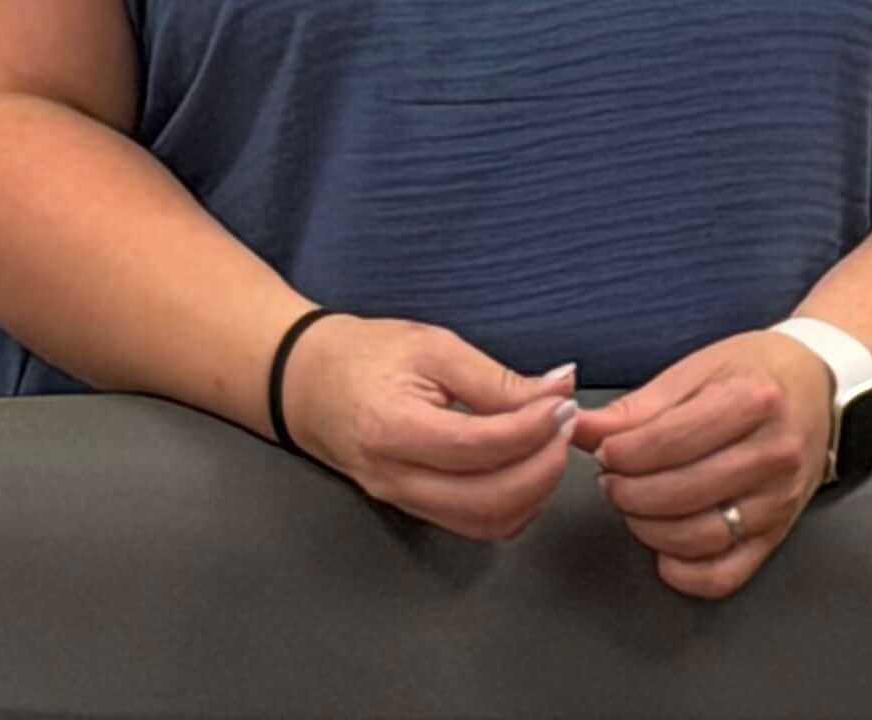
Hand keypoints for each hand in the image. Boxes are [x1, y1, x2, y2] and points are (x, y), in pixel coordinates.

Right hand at [276, 314, 577, 541]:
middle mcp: (396, 478)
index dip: (534, 428)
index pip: (481, 447)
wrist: (305, 383)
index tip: (564, 399)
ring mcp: (401, 501)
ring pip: (484, 523)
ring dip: (533, 491)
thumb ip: (495, 378)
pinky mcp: (411, 508)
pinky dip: (512, 505)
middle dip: (543, 467)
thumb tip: (559, 388)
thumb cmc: (367, 354)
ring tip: (551, 444)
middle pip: (487, 501)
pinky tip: (527, 467)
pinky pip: (471, 524)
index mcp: (395, 430)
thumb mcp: (433, 347)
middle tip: (566, 424)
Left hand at [572, 329, 836, 598]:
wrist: (821, 388)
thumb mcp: (697, 371)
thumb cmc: (754, 373)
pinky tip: (664, 549)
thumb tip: (577, 429)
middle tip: (613, 478)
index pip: (666, 442)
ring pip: (697, 536)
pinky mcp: (779, 533)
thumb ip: (635, 407)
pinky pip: (726, 574)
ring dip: (647, 528)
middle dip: (627, 490)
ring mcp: (779, 499)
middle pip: (678, 492)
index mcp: (753, 399)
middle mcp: (772, 452)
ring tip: (634, 504)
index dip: (620, 453)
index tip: (605, 450)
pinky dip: (685, 572)